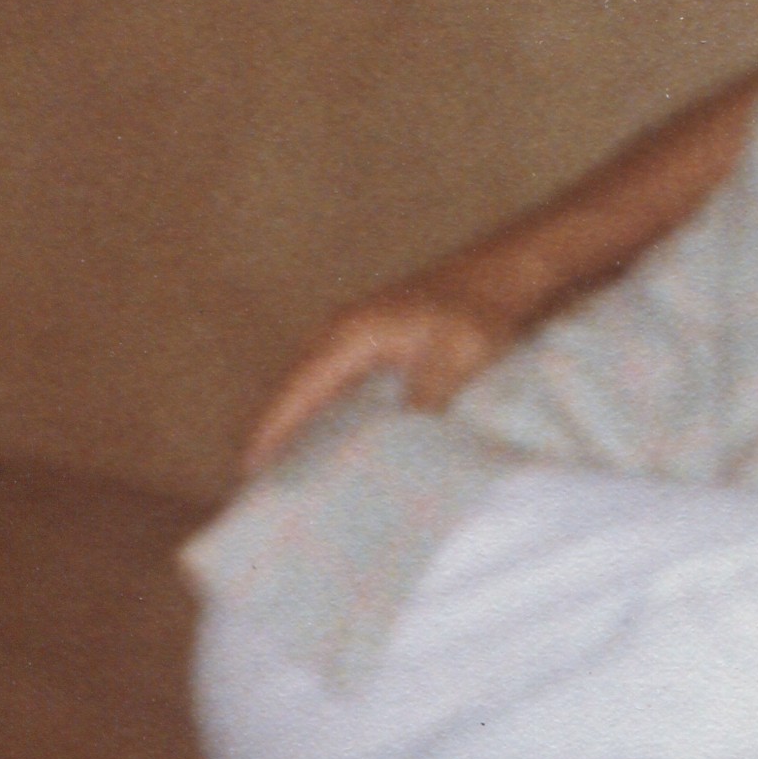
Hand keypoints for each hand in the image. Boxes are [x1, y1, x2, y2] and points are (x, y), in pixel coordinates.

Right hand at [240, 274, 519, 474]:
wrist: (511, 272)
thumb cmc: (482, 309)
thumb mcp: (454, 359)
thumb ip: (421, 400)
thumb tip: (397, 448)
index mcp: (350, 336)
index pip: (296, 392)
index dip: (269, 433)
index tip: (246, 472)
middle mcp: (342, 333)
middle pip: (295, 391)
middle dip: (275, 434)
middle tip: (262, 487)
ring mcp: (360, 334)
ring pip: (316, 388)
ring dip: (301, 425)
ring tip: (290, 472)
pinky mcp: (382, 341)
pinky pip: (340, 383)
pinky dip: (329, 412)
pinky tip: (338, 441)